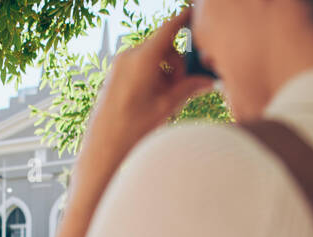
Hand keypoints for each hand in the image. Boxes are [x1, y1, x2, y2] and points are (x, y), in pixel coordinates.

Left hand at [77, 8, 214, 178]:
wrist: (103, 147)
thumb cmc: (132, 129)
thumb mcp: (166, 107)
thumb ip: (189, 89)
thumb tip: (209, 81)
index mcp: (142, 60)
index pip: (168, 29)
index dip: (184, 19)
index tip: (194, 12)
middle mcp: (129, 57)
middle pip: (163, 46)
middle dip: (177, 63)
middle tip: (181, 88)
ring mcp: (121, 65)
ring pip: (153, 58)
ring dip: (166, 72)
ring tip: (166, 100)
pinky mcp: (116, 74)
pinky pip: (141, 66)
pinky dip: (153, 77)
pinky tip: (154, 100)